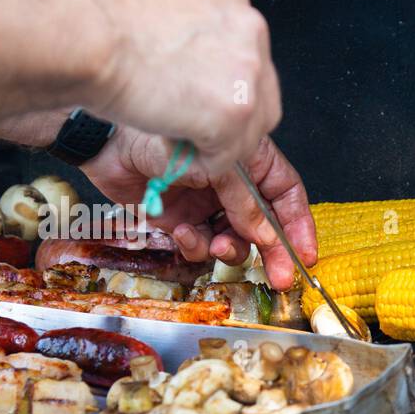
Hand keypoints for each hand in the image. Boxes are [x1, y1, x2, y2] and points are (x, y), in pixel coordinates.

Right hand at [81, 0, 280, 174]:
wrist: (85, 34)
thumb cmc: (99, 21)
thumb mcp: (158, 9)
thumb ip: (186, 37)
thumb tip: (185, 60)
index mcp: (231, 4)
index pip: (246, 65)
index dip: (216, 94)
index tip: (193, 104)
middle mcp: (249, 33)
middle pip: (260, 101)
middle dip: (224, 124)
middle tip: (182, 125)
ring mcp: (247, 74)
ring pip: (246, 135)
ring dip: (208, 144)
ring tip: (166, 129)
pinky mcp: (234, 112)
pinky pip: (223, 159)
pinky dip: (194, 162)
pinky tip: (163, 137)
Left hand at [82, 127, 316, 290]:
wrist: (108, 145)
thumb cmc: (162, 136)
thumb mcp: (216, 167)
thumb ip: (244, 204)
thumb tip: (267, 237)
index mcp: (248, 159)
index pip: (286, 194)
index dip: (298, 225)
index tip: (305, 255)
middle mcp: (230, 183)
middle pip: (263, 224)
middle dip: (271, 251)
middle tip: (278, 277)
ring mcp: (205, 202)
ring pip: (231, 239)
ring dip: (227, 249)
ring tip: (215, 246)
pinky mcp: (178, 219)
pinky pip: (197, 244)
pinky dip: (193, 244)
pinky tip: (181, 232)